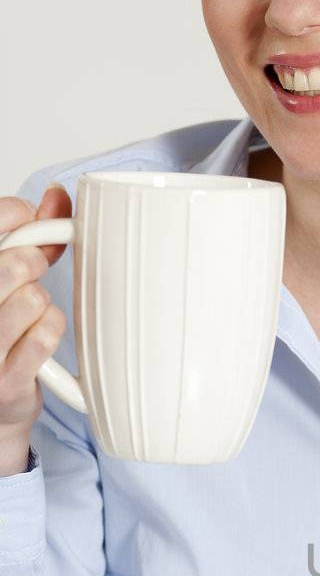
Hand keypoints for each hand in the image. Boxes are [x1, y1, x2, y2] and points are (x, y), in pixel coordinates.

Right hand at [0, 185, 69, 444]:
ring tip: (30, 314)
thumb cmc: (1, 333)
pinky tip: (39, 337)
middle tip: (32, 272)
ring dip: (44, 304)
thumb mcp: (9, 281)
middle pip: (12, 263)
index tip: (30, 219)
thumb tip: (57, 194)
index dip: (17, 214)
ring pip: (32, 299)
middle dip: (34, 262)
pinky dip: (52, 331)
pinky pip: (45, 336)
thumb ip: (32, 239)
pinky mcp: (3, 381)